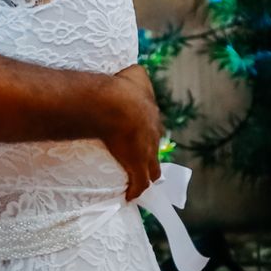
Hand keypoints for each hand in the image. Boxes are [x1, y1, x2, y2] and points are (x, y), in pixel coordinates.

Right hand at [103, 64, 164, 199]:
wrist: (115, 104)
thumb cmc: (122, 87)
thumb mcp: (135, 73)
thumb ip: (137, 75)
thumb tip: (133, 74)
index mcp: (152, 116)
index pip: (153, 130)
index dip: (146, 136)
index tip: (138, 141)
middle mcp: (153, 136)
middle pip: (155, 151)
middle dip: (148, 157)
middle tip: (139, 163)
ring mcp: (146, 153)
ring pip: (152, 171)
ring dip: (146, 177)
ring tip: (137, 183)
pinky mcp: (136, 166)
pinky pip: (139, 184)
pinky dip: (136, 191)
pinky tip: (129, 196)